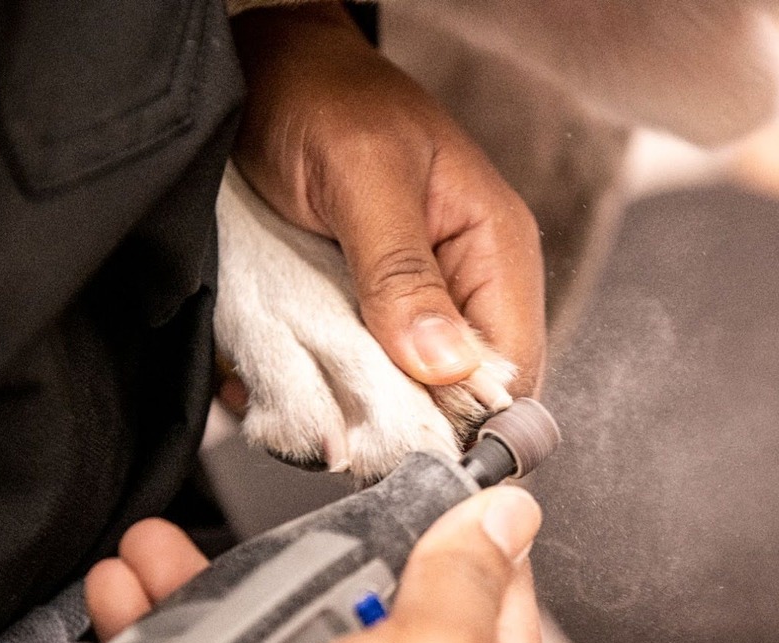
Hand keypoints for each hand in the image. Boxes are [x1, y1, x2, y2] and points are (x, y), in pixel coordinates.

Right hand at [84, 487, 556, 642]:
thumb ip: (466, 580)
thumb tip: (511, 511)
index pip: (488, 583)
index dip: (452, 524)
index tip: (408, 475)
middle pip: (366, 600)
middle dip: (308, 561)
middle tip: (269, 541)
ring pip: (278, 634)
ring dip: (215, 590)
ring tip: (158, 557)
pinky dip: (167, 640)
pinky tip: (135, 601)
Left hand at [230, 4, 545, 398]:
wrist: (266, 64)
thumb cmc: (323, 98)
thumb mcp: (362, 177)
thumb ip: (402, 270)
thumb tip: (445, 367)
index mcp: (494, 249)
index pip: (512, 370)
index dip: (462, 419)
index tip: (394, 443)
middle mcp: (465, 285)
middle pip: (458, 395)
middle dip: (397, 418)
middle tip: (332, 428)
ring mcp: (416, 302)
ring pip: (405, 393)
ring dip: (351, 407)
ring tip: (297, 403)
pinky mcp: (370, 309)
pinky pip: (361, 371)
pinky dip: (319, 387)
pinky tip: (278, 383)